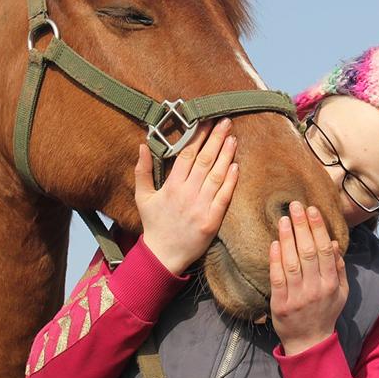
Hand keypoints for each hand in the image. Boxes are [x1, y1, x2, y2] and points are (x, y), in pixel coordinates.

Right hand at [137, 118, 239, 275]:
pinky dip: (231, 181)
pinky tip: (236, 166)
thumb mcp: (142, 197)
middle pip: (205, 160)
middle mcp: (187, 193)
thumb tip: (143, 145)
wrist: (163, 255)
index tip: (206, 121)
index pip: (187, 155)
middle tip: (225, 121)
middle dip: (216, 139)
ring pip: (217, 175)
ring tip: (233, 138)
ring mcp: (201, 207)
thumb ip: (142, 170)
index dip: (197, 137)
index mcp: (171, 186)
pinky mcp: (212, 221)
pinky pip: (224, 197)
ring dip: (226, 155)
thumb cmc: (154, 224)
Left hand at [269, 201, 348, 355]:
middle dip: (302, 226)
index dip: (318, 228)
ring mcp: (297, 296)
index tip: (312, 209)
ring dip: (288, 238)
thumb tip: (334, 243)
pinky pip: (277, 278)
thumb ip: (338, 268)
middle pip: (309, 252)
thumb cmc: (325, 312)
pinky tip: (274, 243)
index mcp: (331, 284)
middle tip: (295, 205)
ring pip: (292, 262)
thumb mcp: (341, 292)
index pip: (325, 250)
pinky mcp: (280, 304)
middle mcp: (316, 288)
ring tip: (284, 219)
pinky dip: (275, 260)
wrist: (309, 342)